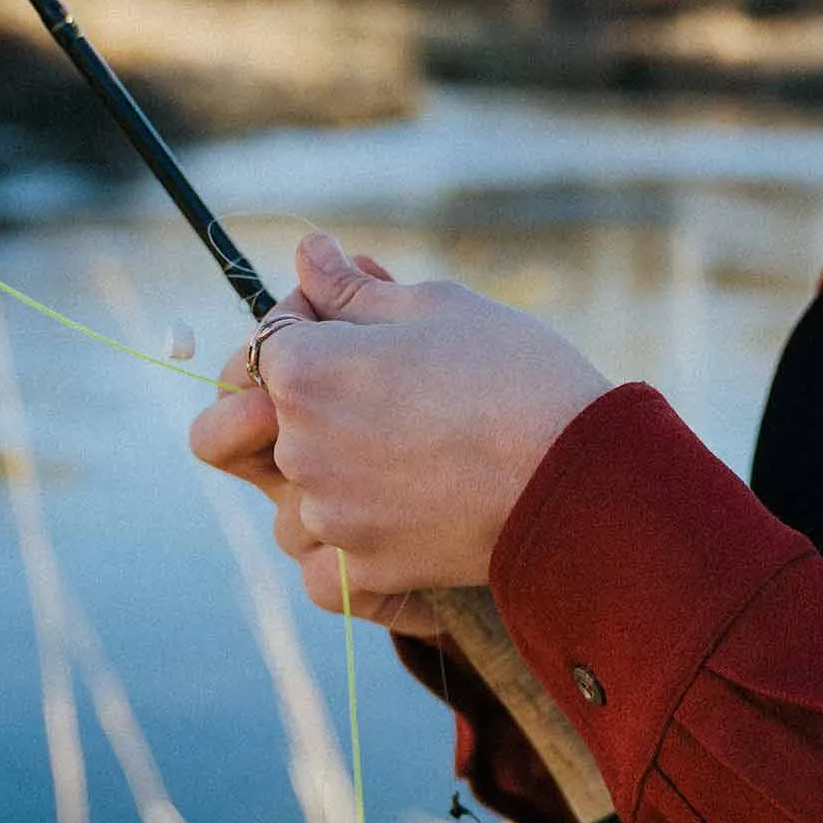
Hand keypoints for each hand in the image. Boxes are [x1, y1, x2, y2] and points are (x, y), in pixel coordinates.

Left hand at [188, 232, 613, 615]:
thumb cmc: (517, 372)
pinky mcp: (365, 571)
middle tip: (349, 391)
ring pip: (282, 502)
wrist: (581, 474)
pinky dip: (342, 555)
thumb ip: (353, 288)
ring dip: (314, 480)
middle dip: (277, 402)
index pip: (264, 338)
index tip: (355, 317)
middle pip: (241, 424)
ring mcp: (329, 516)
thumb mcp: (438, 306)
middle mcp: (301, 448)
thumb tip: (307, 250)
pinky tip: (382, 528)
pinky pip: (319, 572)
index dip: (306, 319)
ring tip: (388, 454)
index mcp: (306, 372)